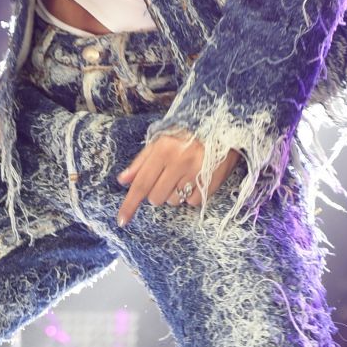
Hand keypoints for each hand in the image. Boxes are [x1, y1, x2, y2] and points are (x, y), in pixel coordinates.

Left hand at [116, 133, 239, 225]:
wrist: (224, 126)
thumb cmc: (188, 134)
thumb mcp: (162, 140)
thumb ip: (141, 161)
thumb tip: (123, 180)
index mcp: (163, 149)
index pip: (141, 183)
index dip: (130, 204)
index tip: (122, 220)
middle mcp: (179, 161)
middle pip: (156, 197)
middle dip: (157, 193)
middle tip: (166, 178)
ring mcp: (197, 172)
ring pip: (174, 201)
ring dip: (174, 194)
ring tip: (184, 176)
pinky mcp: (212, 182)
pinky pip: (193, 202)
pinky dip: (191, 195)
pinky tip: (196, 180)